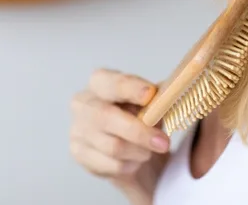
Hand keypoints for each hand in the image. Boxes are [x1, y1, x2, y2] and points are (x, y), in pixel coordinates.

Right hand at [70, 69, 170, 202]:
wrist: (130, 148)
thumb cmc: (140, 118)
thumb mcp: (152, 104)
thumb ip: (158, 98)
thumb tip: (170, 93)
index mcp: (100, 82)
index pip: (112, 83)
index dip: (131, 88)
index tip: (150, 94)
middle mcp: (83, 103)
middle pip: (106, 117)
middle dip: (139, 131)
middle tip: (164, 142)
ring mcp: (78, 129)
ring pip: (113, 146)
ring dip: (139, 151)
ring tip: (150, 150)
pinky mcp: (79, 153)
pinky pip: (111, 165)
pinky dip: (131, 165)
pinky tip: (135, 160)